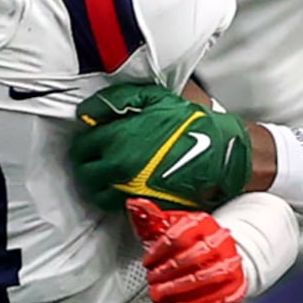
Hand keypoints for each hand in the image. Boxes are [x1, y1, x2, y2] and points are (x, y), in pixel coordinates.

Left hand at [70, 82, 255, 210]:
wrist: (219, 154)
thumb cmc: (190, 124)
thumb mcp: (156, 98)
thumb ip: (118, 100)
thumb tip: (89, 110)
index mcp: (118, 138)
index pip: (83, 144)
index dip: (85, 142)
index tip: (92, 140)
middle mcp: (119, 165)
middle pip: (84, 170)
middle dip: (87, 163)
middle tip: (96, 158)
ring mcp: (129, 187)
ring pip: (95, 191)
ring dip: (96, 182)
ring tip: (105, 175)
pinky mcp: (143, 203)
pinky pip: (114, 204)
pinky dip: (112, 196)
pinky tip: (120, 186)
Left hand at [127, 198, 250, 302]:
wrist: (225, 253)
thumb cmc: (193, 242)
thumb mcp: (172, 226)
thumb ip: (152, 218)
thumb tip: (135, 205)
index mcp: (203, 223)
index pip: (180, 235)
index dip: (159, 252)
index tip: (147, 263)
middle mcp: (220, 240)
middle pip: (193, 257)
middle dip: (168, 274)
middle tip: (152, 284)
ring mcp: (231, 262)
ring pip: (207, 278)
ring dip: (180, 291)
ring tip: (162, 297)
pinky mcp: (237, 284)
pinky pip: (221, 298)